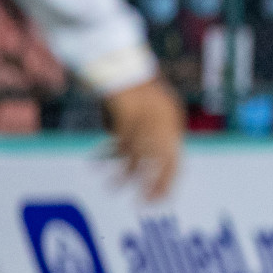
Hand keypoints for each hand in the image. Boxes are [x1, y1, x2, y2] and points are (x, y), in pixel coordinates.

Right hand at [103, 77, 183, 199]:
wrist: (128, 69)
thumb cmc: (142, 89)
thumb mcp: (162, 111)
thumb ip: (162, 134)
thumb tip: (159, 160)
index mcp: (173, 125)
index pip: (175, 161)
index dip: (168, 181)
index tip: (162, 198)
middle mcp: (163, 125)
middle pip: (161, 163)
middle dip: (153, 185)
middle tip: (146, 203)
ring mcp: (146, 122)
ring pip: (136, 156)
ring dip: (125, 174)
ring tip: (113, 188)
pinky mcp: (126, 118)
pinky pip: (118, 144)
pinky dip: (108, 156)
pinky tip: (97, 166)